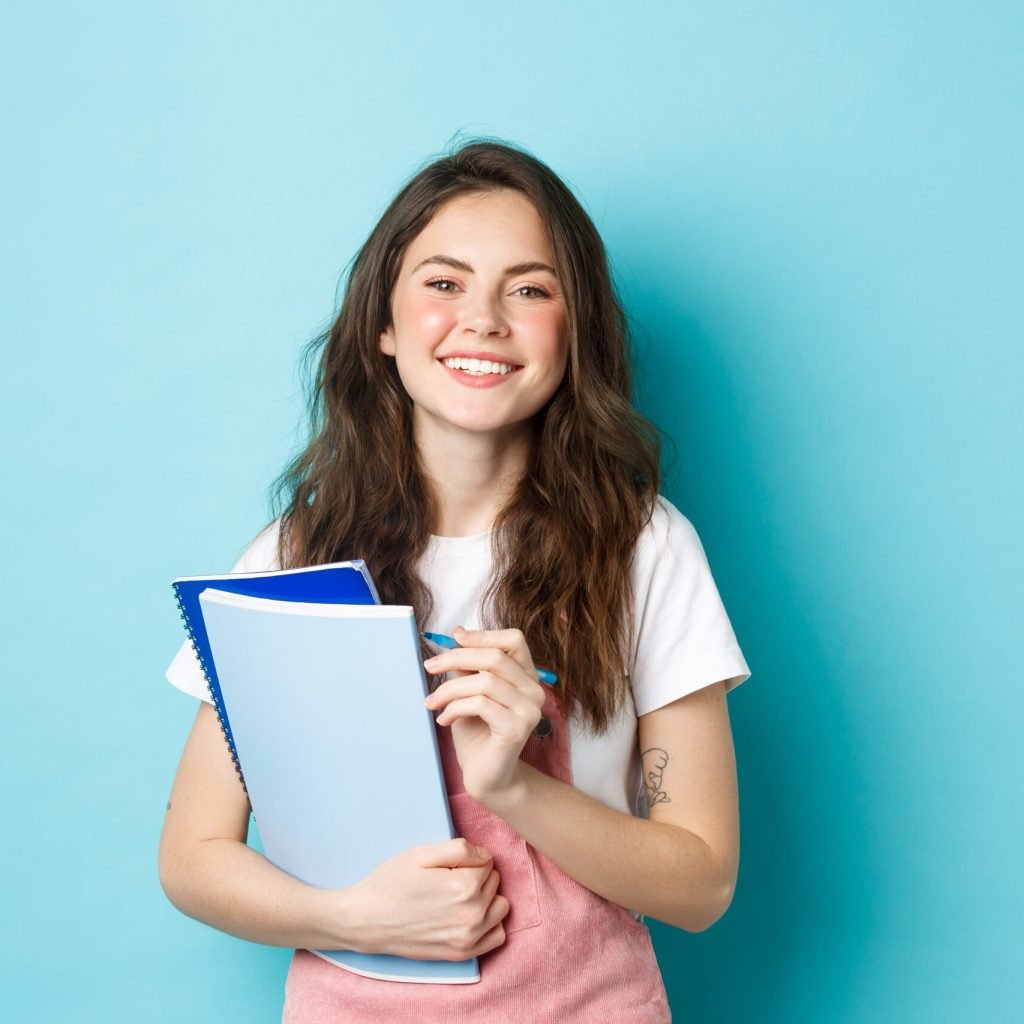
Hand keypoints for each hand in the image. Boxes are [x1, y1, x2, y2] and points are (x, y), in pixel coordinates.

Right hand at [344, 838, 508, 960]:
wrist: (366, 920)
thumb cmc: (391, 882)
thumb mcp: (420, 853)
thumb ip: (460, 848)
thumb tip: (486, 856)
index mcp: (463, 886)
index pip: (488, 861)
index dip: (468, 859)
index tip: (448, 865)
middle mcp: (471, 915)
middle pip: (494, 882)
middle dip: (477, 876)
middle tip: (448, 879)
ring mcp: (468, 938)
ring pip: (501, 907)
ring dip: (486, 898)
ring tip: (459, 896)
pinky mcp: (462, 954)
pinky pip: (497, 936)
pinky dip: (489, 924)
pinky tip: (468, 916)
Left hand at [423, 626, 545, 804]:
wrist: (486, 777)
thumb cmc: (477, 733)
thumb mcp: (469, 692)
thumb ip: (469, 668)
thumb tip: (458, 635)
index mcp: (525, 676)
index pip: (514, 640)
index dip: (483, 635)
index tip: (454, 638)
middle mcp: (533, 690)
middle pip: (495, 657)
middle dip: (456, 658)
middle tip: (430, 667)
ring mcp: (529, 710)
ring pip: (485, 681)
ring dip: (450, 689)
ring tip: (432, 702)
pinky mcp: (517, 728)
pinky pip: (481, 704)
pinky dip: (455, 708)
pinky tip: (445, 720)